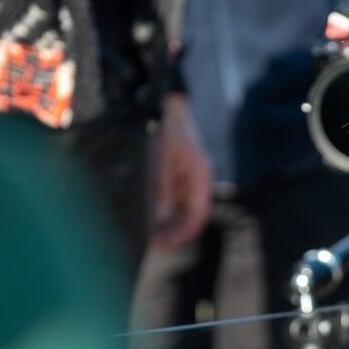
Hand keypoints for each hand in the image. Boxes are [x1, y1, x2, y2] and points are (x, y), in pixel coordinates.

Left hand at [151, 93, 211, 247]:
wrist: (166, 106)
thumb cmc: (165, 129)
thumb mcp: (160, 158)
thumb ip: (160, 187)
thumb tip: (156, 218)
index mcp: (199, 176)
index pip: (197, 213)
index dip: (184, 232)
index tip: (165, 242)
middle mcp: (197, 180)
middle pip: (190, 215)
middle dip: (174, 231)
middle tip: (153, 242)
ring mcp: (187, 178)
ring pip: (181, 210)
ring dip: (167, 223)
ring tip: (149, 234)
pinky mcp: (177, 176)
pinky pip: (172, 200)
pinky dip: (162, 211)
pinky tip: (149, 218)